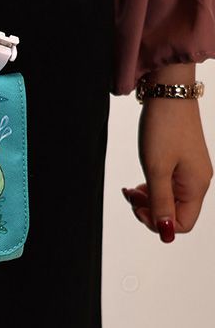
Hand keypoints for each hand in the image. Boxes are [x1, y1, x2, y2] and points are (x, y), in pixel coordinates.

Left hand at [123, 63, 212, 241]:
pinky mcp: (181, 161)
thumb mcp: (156, 169)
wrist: (167, 94)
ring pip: (169, 199)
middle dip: (149, 210)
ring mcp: (190, 171)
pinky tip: (138, 182)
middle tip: (130, 196)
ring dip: (148, 199)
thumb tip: (166, 233)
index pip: (182, 224)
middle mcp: (197, 182)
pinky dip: (151, 187)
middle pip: (175, 213)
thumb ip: (160, 202)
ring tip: (131, 189)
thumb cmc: (163, 129)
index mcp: (197, 187)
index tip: (136, 207)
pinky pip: (167, 185)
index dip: (157, 223)